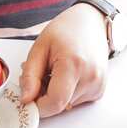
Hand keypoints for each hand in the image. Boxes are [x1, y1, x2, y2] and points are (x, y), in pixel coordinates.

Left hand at [19, 2, 108, 117]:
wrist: (90, 22)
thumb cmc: (66, 29)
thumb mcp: (40, 47)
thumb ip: (30, 75)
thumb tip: (26, 99)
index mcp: (74, 65)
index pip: (55, 103)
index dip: (37, 106)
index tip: (28, 99)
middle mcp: (91, 78)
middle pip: (60, 105)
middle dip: (45, 96)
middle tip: (42, 75)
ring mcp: (98, 85)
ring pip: (67, 105)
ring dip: (56, 94)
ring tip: (56, 71)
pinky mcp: (100, 90)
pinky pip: (76, 101)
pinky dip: (67, 92)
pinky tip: (68, 75)